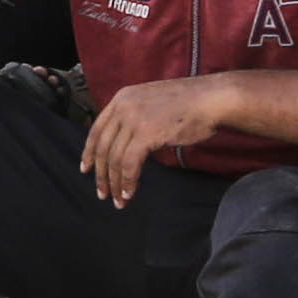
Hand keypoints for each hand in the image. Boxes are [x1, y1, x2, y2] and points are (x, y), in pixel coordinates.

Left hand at [80, 72, 229, 208]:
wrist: (211, 99)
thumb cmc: (190, 104)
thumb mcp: (152, 104)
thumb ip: (135, 118)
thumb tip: (125, 143)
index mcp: (122, 97)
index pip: (97, 129)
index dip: (89, 152)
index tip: (86, 169)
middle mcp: (123, 106)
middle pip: (103, 147)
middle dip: (101, 174)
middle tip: (102, 193)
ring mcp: (133, 119)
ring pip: (115, 159)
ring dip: (115, 183)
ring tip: (118, 200)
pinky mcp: (145, 134)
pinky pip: (129, 164)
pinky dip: (128, 182)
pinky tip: (129, 194)